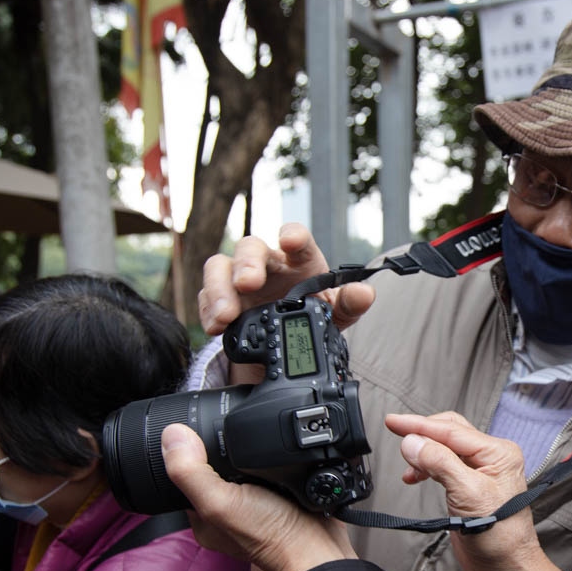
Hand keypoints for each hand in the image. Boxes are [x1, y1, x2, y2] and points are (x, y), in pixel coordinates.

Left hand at [162, 423, 357, 570]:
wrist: (319, 548)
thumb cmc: (272, 536)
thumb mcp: (220, 503)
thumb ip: (191, 472)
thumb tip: (172, 434)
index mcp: (203, 515)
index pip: (185, 473)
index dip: (188, 449)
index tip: (198, 432)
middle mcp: (227, 509)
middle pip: (215, 467)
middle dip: (223, 449)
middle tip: (236, 439)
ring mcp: (254, 503)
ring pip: (244, 465)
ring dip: (251, 453)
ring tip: (260, 451)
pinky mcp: (279, 495)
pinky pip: (270, 468)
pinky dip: (274, 459)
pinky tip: (278, 458)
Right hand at [198, 222, 375, 335]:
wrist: (290, 334)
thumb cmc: (313, 309)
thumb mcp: (335, 312)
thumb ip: (350, 304)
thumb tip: (365, 294)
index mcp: (299, 259)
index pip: (295, 236)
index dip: (293, 236)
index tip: (290, 242)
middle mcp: (267, 262)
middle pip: (250, 248)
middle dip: (247, 264)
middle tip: (248, 284)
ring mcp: (239, 277)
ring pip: (220, 267)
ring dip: (220, 289)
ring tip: (226, 315)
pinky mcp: (220, 297)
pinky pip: (206, 296)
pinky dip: (208, 311)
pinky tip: (215, 327)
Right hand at [384, 412, 564, 570]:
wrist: (506, 567)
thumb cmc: (499, 536)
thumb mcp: (467, 493)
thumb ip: (439, 463)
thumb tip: (413, 442)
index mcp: (498, 452)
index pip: (452, 430)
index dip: (419, 424)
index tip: (393, 421)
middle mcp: (492, 457)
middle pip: (449, 432)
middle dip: (422, 433)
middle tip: (395, 431)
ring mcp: (482, 471)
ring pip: (445, 448)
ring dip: (424, 453)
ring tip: (408, 467)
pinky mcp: (470, 485)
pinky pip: (445, 464)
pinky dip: (427, 467)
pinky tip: (416, 476)